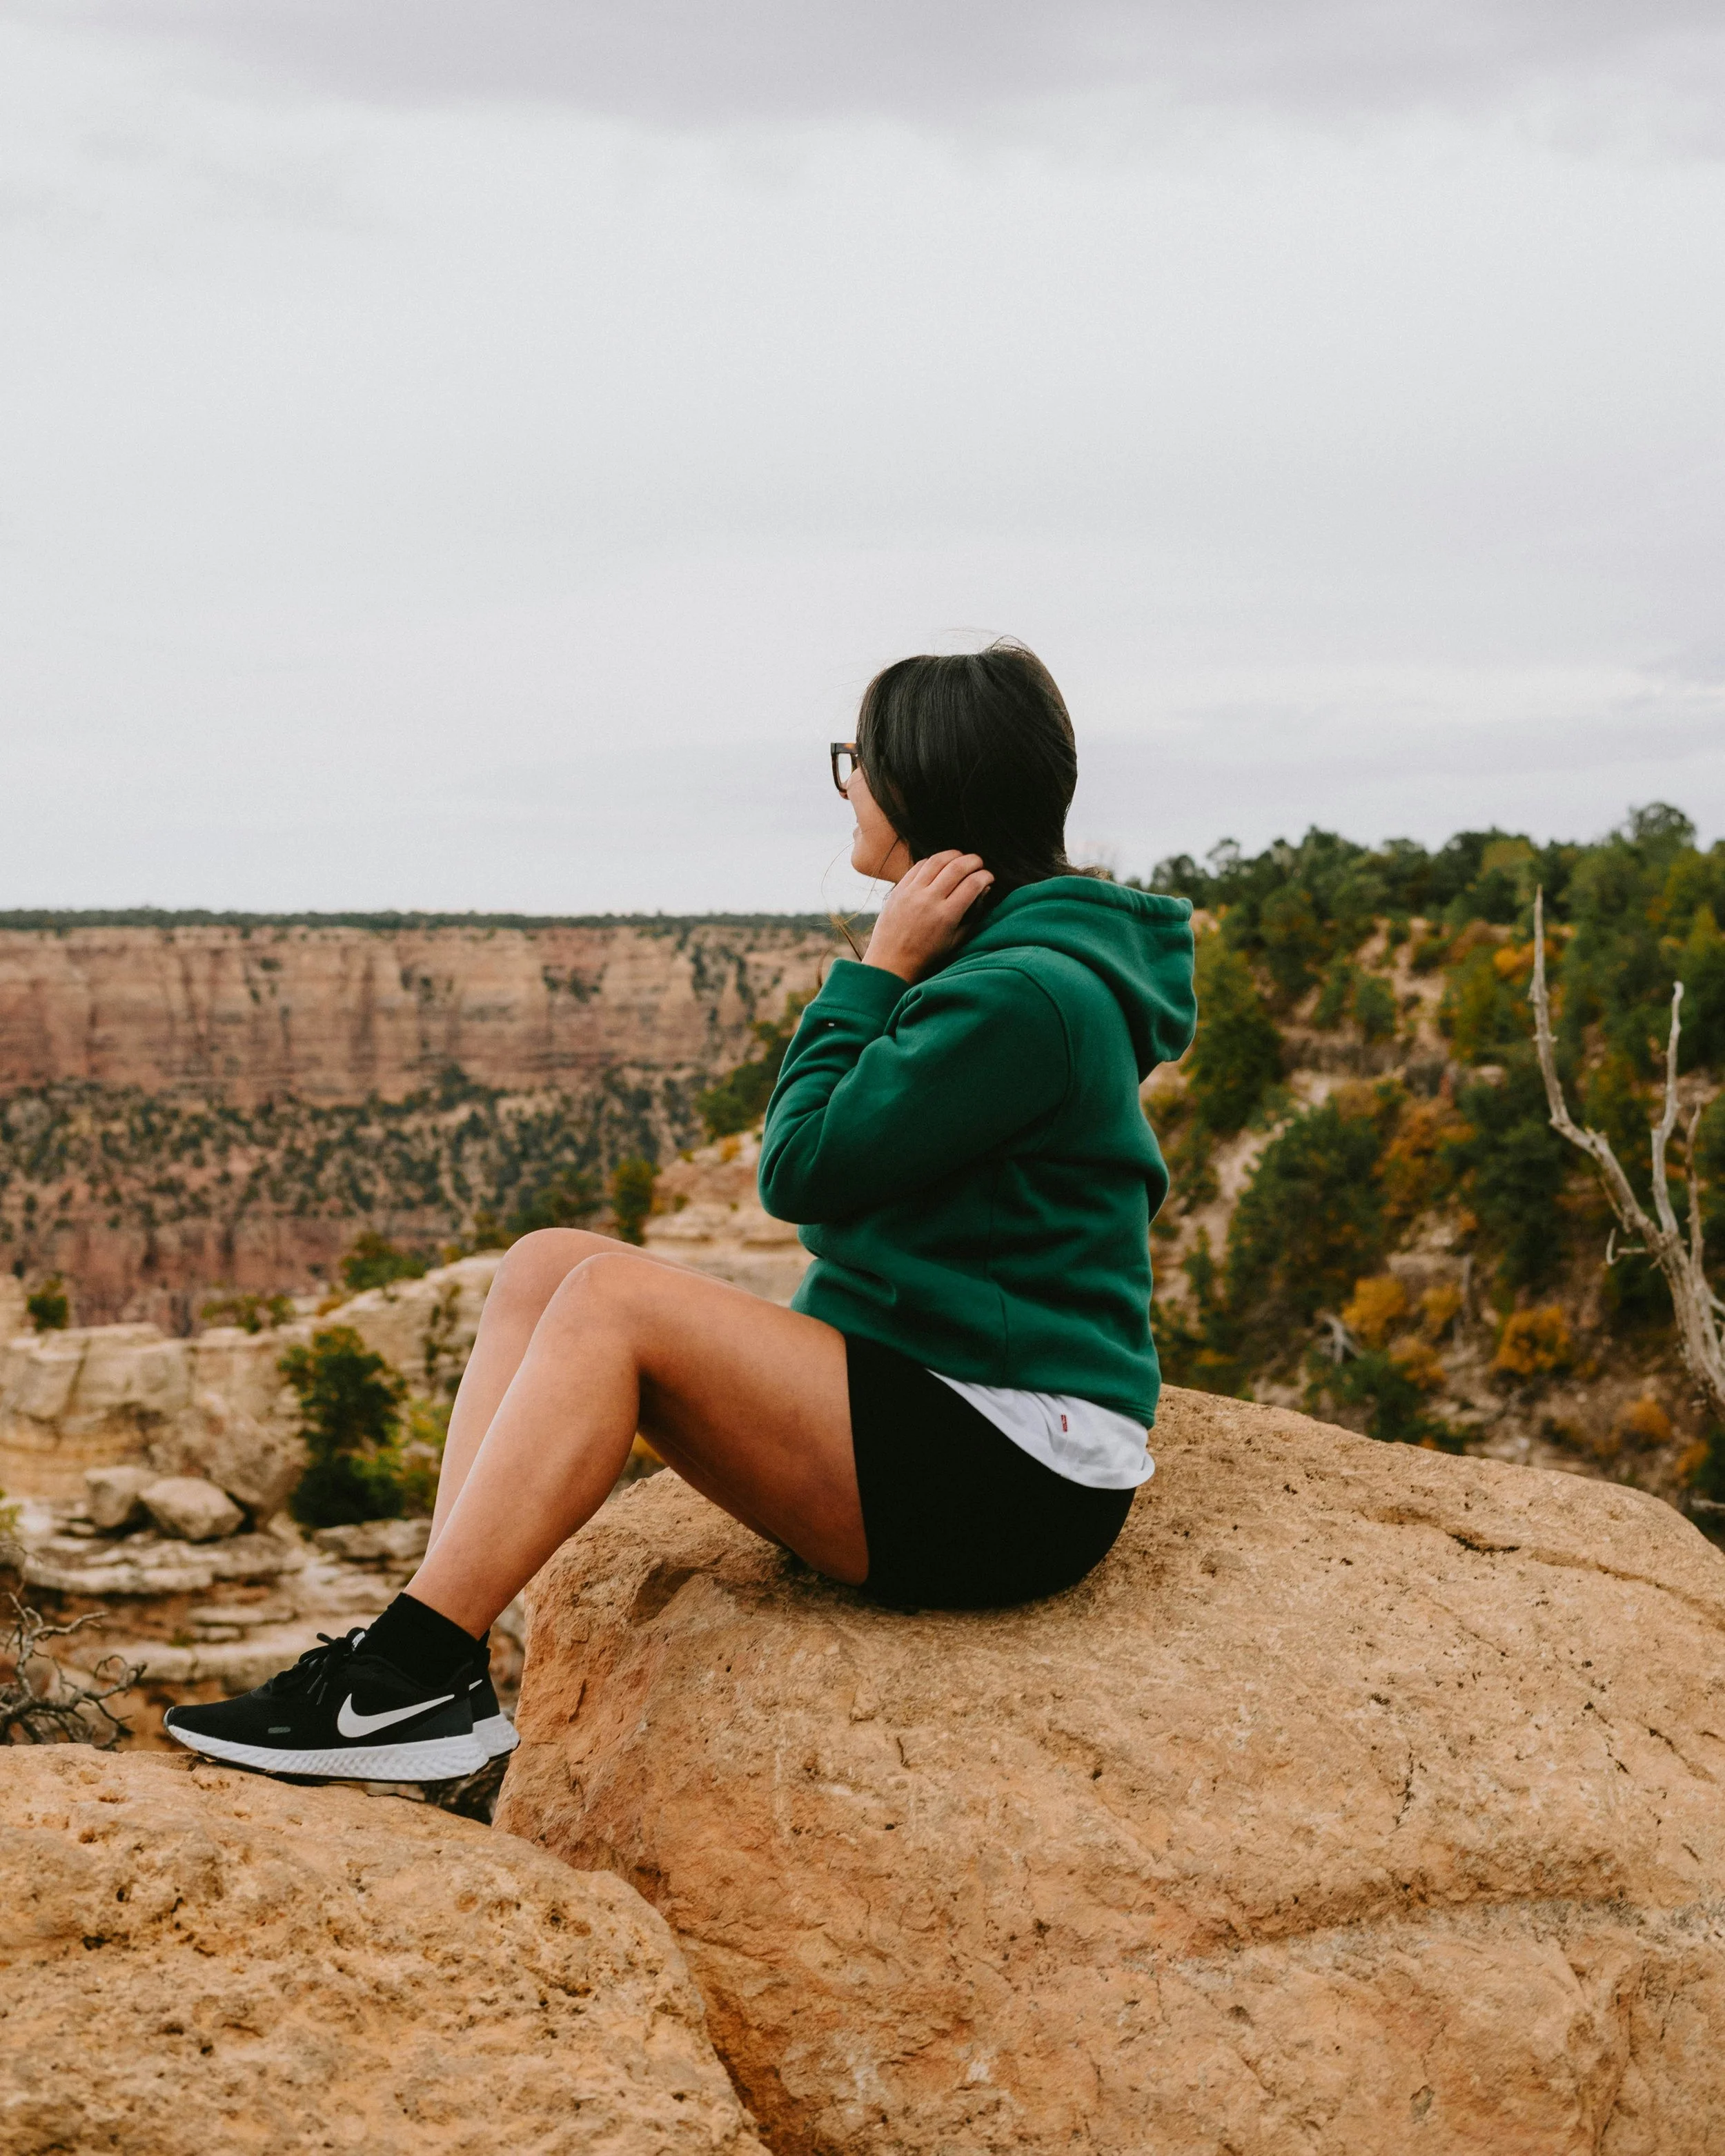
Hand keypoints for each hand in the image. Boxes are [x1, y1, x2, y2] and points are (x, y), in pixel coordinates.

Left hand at [863, 851, 993, 983]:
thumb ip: (973, 914)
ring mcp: (912, 893)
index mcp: (946, 916)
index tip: (989, 877)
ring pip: (937, 861)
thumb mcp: (956, 939)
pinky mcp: (898, 889)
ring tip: (962, 858)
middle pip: (957, 867)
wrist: (891, 961)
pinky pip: (919, 866)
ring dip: (954, 855)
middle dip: (974, 861)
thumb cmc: (927, 955)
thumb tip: (984, 889)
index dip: (986, 876)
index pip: (973, 884)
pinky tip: (941, 864)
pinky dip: (933, 861)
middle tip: (980, 863)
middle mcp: (929, 901)